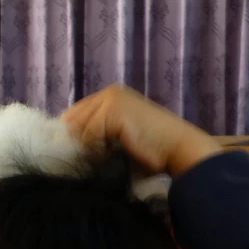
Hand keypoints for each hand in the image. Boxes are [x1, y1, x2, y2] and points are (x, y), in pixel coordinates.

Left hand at [62, 84, 220, 177]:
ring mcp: (111, 99)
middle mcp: (110, 93)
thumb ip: (98, 132)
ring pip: (79, 128)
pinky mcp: (113, 111)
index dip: (75, 134)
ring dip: (88, 147)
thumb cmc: (153, 148)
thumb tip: (71, 141)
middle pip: (73, 118)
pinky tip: (111, 154)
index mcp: (112, 95)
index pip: (76, 113)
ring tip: (107, 155)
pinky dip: (96, 149)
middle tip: (96, 156)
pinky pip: (88, 135)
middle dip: (79, 140)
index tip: (84, 152)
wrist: (177, 148)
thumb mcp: (120, 135)